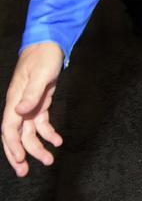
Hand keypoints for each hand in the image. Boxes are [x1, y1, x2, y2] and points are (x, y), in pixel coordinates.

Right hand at [2, 43, 64, 176]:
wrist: (48, 45)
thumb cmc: (43, 57)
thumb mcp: (40, 74)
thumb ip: (31, 94)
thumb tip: (20, 112)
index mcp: (14, 100)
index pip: (9, 129)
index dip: (12, 145)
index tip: (20, 159)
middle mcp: (18, 106)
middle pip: (15, 136)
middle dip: (19, 154)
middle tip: (24, 172)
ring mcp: (28, 106)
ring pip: (29, 133)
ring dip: (36, 147)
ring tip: (48, 161)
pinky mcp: (39, 104)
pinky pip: (41, 124)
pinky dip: (48, 134)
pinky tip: (57, 141)